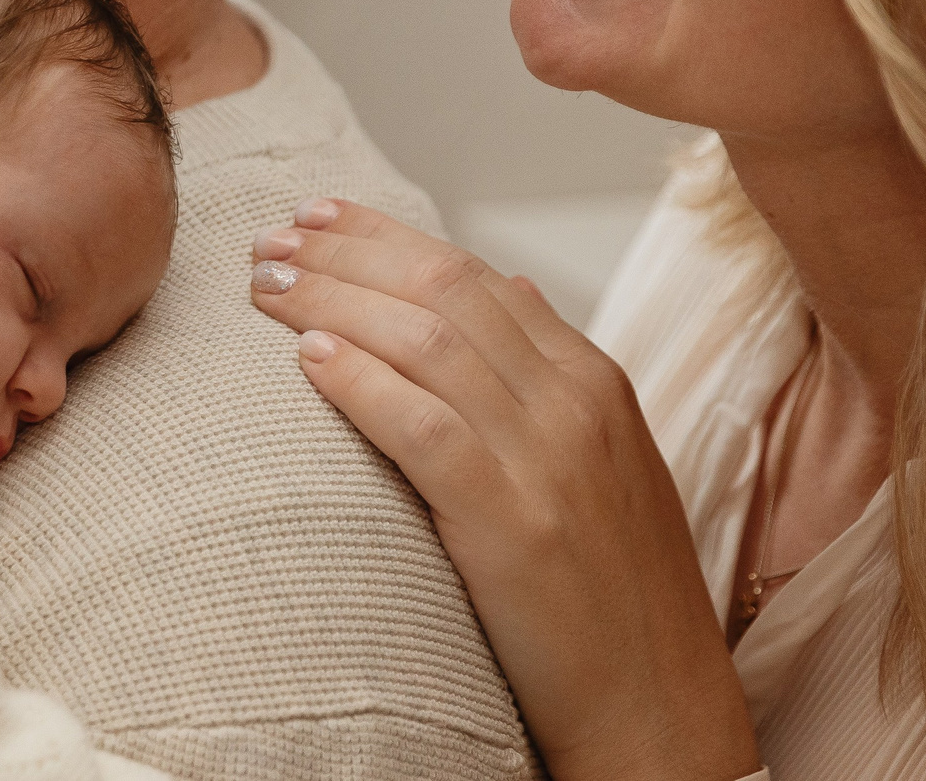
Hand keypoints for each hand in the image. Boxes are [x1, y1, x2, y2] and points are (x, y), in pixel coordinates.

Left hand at [249, 199, 756, 780]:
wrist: (657, 707)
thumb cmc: (616, 593)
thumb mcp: (607, 459)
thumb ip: (551, 369)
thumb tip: (505, 282)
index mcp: (595, 381)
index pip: (473, 273)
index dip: (386, 237)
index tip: (318, 218)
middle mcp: (576, 404)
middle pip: (442, 289)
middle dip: (346, 254)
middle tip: (269, 241)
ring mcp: (549, 460)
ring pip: (427, 340)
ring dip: (334, 300)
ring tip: (267, 288)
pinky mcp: (514, 524)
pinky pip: (424, 428)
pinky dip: (362, 382)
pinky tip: (310, 360)